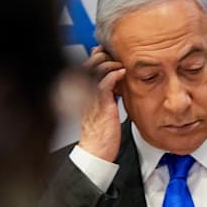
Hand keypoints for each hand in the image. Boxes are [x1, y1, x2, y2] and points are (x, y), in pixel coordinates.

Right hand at [77, 46, 124, 161]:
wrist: (96, 152)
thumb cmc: (99, 134)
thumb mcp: (103, 108)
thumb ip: (107, 93)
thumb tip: (115, 81)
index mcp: (84, 93)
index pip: (87, 66)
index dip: (96, 56)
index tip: (108, 54)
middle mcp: (85, 93)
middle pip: (88, 64)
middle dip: (102, 55)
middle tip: (115, 56)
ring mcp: (92, 98)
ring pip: (95, 70)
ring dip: (109, 63)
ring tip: (119, 65)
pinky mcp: (101, 105)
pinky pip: (105, 83)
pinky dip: (114, 75)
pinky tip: (121, 73)